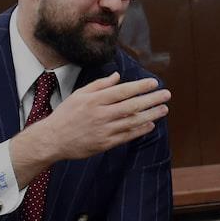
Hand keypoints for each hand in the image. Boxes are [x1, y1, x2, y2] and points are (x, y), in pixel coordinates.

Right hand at [11, 73, 170, 184]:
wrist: (53, 140)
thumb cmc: (66, 114)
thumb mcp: (79, 94)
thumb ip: (99, 85)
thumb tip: (118, 76)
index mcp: (94, 100)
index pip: (123, 91)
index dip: (140, 87)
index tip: (154, 83)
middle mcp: (101, 114)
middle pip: (132, 105)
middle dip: (151, 99)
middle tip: (166, 94)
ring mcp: (104, 130)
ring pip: (132, 121)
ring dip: (151, 115)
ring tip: (164, 109)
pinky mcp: (105, 143)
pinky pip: (127, 136)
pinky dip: (140, 130)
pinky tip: (151, 124)